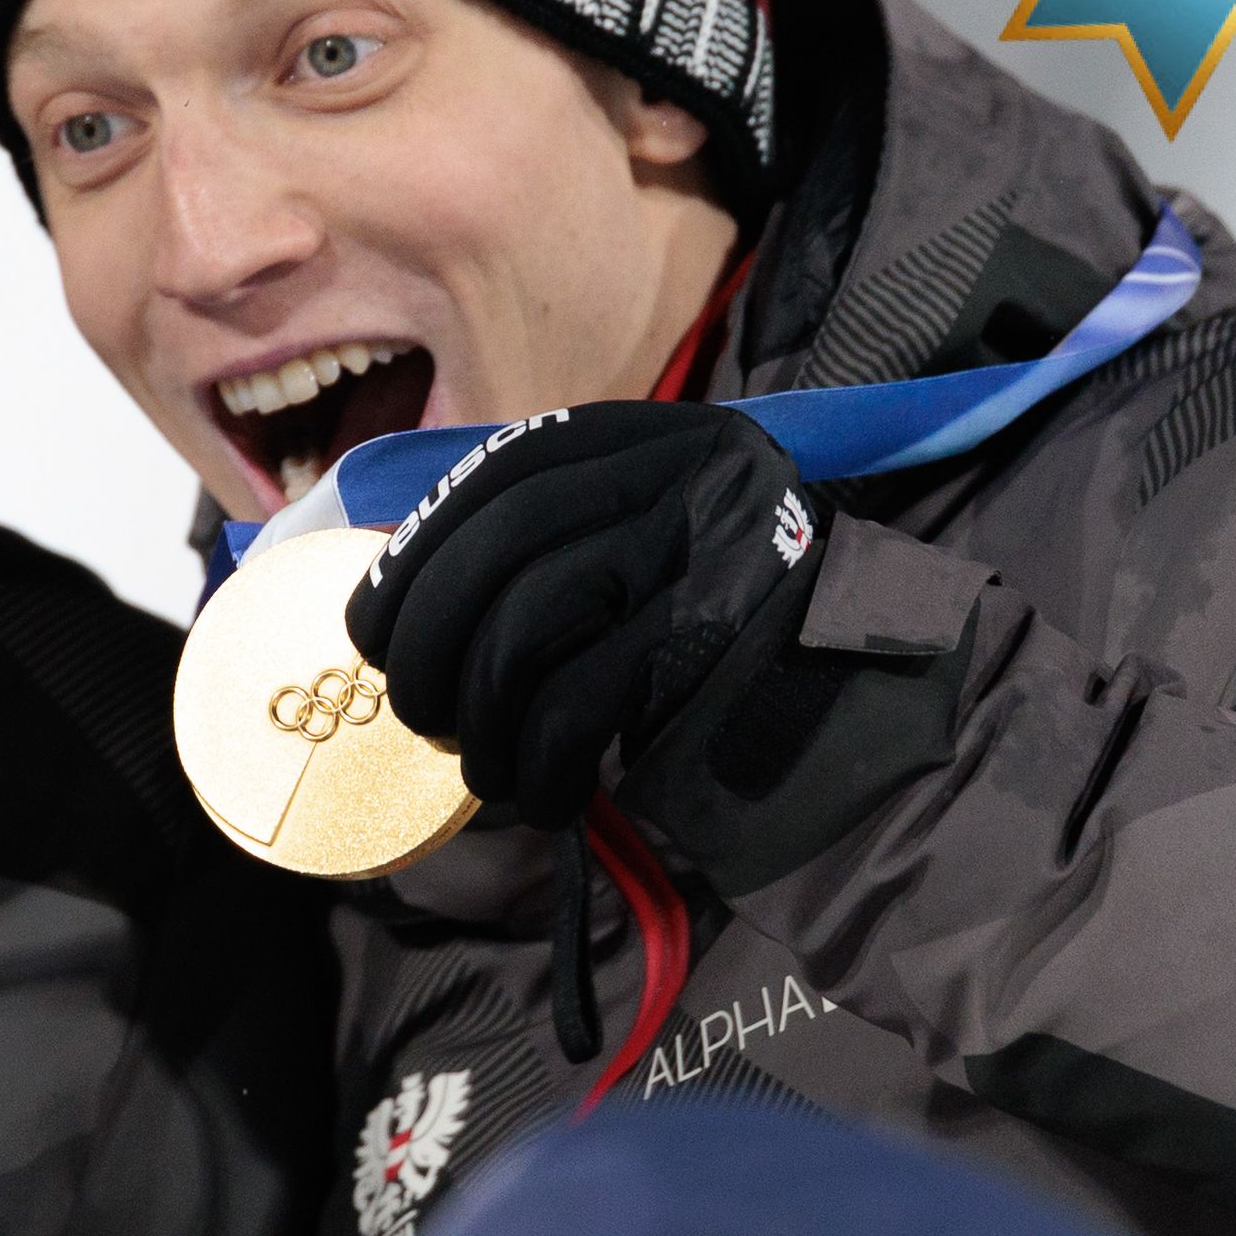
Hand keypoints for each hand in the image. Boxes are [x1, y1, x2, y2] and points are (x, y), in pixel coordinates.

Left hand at [344, 403, 822, 827]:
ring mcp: (697, 549)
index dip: (413, 562)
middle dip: (430, 646)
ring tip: (483, 767)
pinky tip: (541, 795)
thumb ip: (537, 544)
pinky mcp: (716, 637)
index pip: (491, 482)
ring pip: (527, 628)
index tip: (372, 634)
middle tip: (422, 715)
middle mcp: (665, 471)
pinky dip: (540, 760)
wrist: (863, 657)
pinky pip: (582, 701)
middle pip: (496, 553)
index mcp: (632, 440)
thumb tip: (398, 609)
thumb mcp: (633, 532)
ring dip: (482, 719)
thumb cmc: (717, 608)